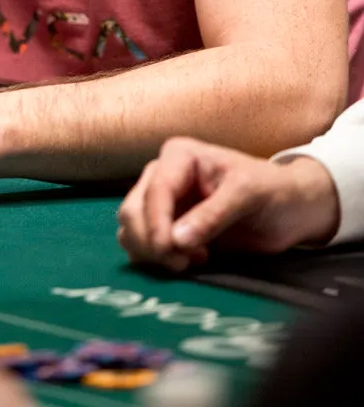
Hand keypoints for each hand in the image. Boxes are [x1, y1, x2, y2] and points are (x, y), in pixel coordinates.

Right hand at [117, 136, 339, 271]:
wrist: (289, 210)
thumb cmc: (273, 192)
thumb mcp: (248, 196)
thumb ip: (213, 215)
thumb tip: (175, 240)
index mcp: (179, 155)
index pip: (155, 191)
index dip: (156, 224)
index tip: (172, 253)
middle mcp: (163, 174)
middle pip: (133, 210)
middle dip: (152, 241)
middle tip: (183, 263)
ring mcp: (162, 201)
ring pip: (131, 228)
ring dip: (150, 252)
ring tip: (189, 261)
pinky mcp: (166, 225)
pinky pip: (140, 243)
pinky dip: (154, 258)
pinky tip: (188, 260)